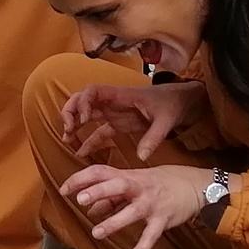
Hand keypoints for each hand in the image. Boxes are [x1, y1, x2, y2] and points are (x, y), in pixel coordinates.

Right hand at [60, 80, 205, 162]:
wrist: (181, 103)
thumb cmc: (172, 105)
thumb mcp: (166, 121)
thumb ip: (153, 138)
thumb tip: (141, 157)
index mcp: (122, 95)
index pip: (93, 91)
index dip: (83, 103)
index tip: (84, 120)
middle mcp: (113, 102)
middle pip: (82, 99)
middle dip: (70, 111)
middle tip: (67, 129)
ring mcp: (113, 112)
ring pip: (85, 114)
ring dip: (73, 124)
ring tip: (66, 139)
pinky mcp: (117, 124)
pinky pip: (97, 131)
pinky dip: (87, 140)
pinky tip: (79, 152)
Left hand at [61, 163, 213, 248]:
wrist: (198, 185)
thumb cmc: (163, 182)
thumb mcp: (137, 183)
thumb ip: (113, 197)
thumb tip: (91, 210)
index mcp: (130, 176)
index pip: (102, 172)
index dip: (82, 178)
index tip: (64, 189)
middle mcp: (140, 188)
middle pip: (117, 186)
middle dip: (98, 192)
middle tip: (80, 199)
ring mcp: (152, 204)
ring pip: (131, 213)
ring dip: (114, 222)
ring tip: (97, 233)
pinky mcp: (163, 220)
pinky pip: (150, 237)